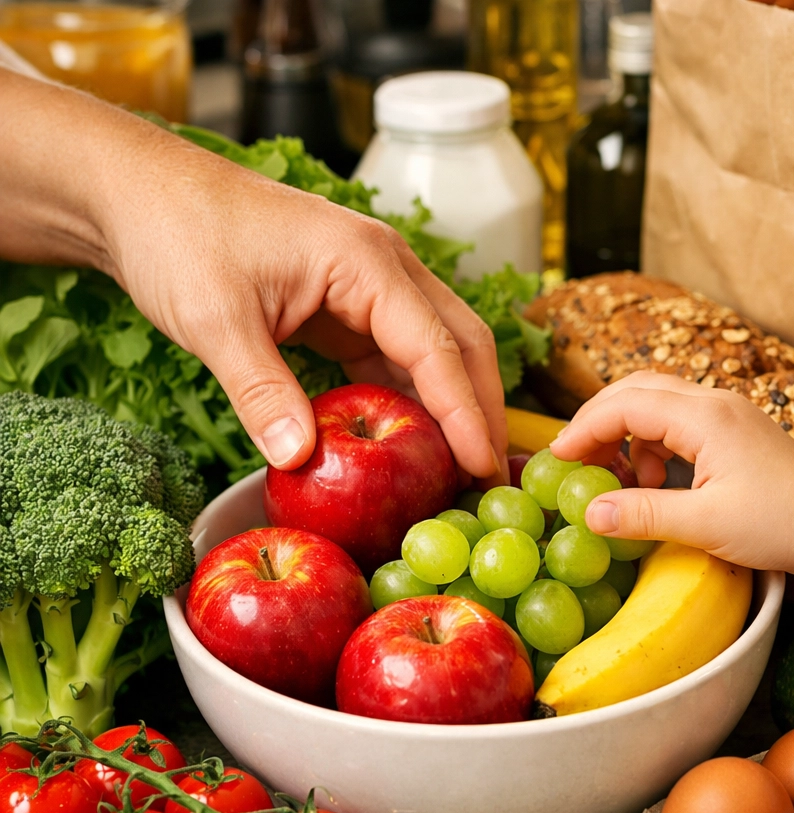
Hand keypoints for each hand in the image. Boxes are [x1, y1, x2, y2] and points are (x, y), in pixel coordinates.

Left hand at [107, 144, 505, 478]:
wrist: (139, 193)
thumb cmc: (177, 234)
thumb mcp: (215, 319)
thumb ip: (261, 391)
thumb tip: (300, 459)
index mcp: (366, 261)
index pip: (438, 347)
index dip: (465, 413)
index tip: (484, 466)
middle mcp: (384, 269)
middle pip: (462, 342)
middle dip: (482, 409)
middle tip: (491, 476)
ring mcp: (369, 287)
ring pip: (436, 351)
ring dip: (452, 407)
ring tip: (459, 469)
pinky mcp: (347, 307)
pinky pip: (395, 357)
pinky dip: (410, 399)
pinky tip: (409, 441)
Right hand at [549, 372, 793, 574]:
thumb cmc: (780, 525)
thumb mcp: (704, 526)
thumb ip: (642, 515)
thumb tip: (588, 514)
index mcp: (705, 417)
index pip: (625, 404)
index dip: (584, 428)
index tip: (558, 458)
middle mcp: (714, 401)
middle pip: (636, 389)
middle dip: (598, 420)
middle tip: (575, 458)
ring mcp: (727, 412)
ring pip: (656, 401)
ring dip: (626, 434)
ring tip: (622, 479)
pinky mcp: (734, 429)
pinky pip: (677, 420)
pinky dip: (653, 443)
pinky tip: (658, 481)